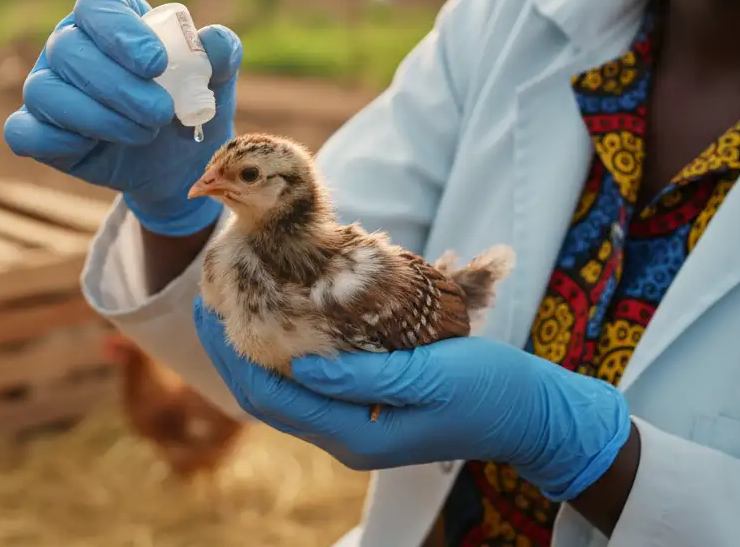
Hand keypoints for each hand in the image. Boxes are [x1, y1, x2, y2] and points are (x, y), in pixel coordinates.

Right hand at [3, 0, 241, 235]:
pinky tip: (94, 147)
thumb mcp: (215, 80)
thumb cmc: (189, 105)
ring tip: (143, 133)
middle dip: (117, 85)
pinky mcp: (37, 131)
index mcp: (108, 17)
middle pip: (68, 48)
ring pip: (44, 90)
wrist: (177, 161)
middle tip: (161, 113)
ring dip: (97, 116)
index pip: (96, 5)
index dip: (120, 31)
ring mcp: (47, 87)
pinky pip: (24, 131)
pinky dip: (56, 140)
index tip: (156, 64)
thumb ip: (220, 54)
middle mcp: (69, 45)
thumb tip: (212, 40)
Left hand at [192, 297, 632, 501]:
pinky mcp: (367, 411)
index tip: (208, 310)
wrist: (531, 415)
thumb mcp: (427, 375)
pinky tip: (280, 322)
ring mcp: (354, 427)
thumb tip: (300, 364)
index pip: (269, 395)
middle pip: (267, 396)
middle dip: (232, 350)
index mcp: (353, 435)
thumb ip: (363, 376)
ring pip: (284, 392)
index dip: (231, 352)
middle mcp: (344, 438)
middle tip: (209, 301)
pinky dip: (286, 354)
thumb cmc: (487, 389)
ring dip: (255, 351)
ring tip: (234, 306)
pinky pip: (310, 386)